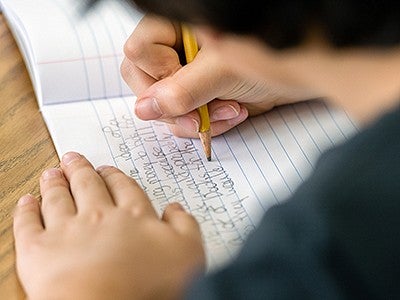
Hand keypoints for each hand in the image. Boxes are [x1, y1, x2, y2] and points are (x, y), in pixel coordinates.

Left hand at [14, 152, 204, 299]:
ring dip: (55, 183)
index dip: (115, 176)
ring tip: (52, 172)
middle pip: (88, 185)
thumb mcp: (188, 254)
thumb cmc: (149, 287)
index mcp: (133, 216)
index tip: (108, 169)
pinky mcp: (37, 250)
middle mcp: (99, 216)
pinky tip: (27, 201)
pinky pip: (27, 223)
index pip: (123, 188)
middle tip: (74, 158)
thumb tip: (176, 209)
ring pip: (58, 198)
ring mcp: (66, 231)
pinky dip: (26, 209)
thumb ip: (185, 226)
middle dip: (81, 169)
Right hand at [121, 15, 313, 137]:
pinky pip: (187, 117)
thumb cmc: (273, 54)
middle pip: (146, 83)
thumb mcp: (223, 70)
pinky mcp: (202, 93)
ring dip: (197, 118)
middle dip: (177, 107)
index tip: (187, 84)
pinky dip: (209, 123)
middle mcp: (178, 48)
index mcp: (177, 26)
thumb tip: (143, 109)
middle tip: (201, 117)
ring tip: (231, 111)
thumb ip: (181, 90)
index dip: (159, 75)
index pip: (139, 52)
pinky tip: (234, 113)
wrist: (307, 70)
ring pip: (166, 106)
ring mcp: (189, 73)